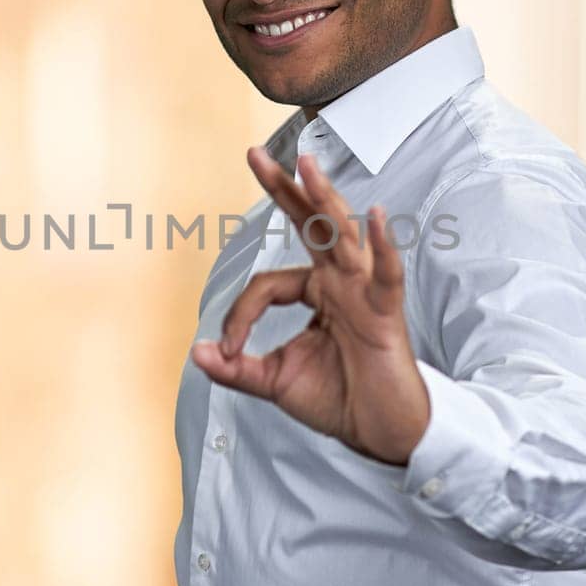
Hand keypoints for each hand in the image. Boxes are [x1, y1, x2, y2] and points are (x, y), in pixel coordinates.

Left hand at [190, 146, 429, 465]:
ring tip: (306, 166)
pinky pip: (386, 276)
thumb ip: (237, 368)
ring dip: (324, 200)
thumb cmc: (338, 398)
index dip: (240, 315)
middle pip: (309, 227)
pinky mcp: (386, 315)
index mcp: (315, 293)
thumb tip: (199, 353)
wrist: (381, 432)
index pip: (267, 285)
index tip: (229, 351)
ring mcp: (364, 294)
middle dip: (284, 190)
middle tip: (254, 153)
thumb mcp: (275, 381)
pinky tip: (379, 217)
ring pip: (342, 237)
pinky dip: (385, 248)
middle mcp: (339, 283)